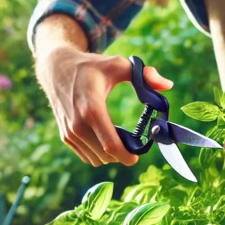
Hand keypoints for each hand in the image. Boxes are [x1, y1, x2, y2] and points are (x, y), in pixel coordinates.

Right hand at [36, 46, 172, 165]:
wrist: (56, 69)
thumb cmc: (90, 66)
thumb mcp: (118, 64)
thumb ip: (144, 75)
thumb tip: (168, 86)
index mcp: (92, 108)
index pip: (111, 145)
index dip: (127, 156)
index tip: (138, 156)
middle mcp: (77, 124)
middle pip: (105, 156)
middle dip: (122, 154)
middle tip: (133, 143)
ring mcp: (69, 132)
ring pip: (96, 159)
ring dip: (110, 155)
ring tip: (119, 139)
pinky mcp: (65, 137)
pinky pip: (87, 157)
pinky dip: (99, 154)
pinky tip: (105, 139)